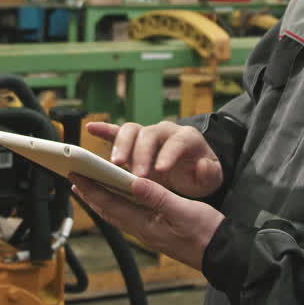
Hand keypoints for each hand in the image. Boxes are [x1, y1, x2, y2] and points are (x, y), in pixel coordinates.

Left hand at [70, 173, 224, 270]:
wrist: (223, 254)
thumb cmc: (207, 233)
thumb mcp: (183, 211)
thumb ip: (157, 197)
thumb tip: (133, 181)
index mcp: (146, 224)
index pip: (111, 204)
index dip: (92, 189)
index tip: (76, 176)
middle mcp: (143, 230)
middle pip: (109, 210)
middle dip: (91, 194)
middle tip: (74, 178)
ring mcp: (149, 232)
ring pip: (118, 213)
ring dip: (101, 199)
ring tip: (89, 188)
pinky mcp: (157, 231)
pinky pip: (129, 215)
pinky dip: (118, 204)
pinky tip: (118, 199)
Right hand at [87, 121, 222, 198]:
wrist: (192, 168)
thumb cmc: (200, 173)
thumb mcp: (212, 177)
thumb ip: (210, 173)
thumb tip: (202, 165)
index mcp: (186, 138)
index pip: (176, 142)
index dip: (168, 154)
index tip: (160, 170)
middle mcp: (165, 131)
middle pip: (149, 135)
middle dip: (141, 154)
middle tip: (136, 174)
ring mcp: (147, 135)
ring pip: (131, 131)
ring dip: (121, 146)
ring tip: (115, 164)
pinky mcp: (133, 141)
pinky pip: (117, 131)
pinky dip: (104, 129)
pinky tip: (91, 128)